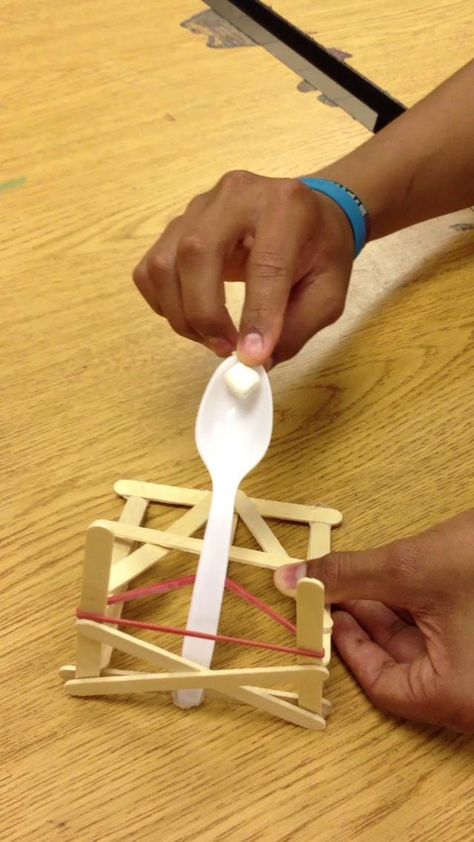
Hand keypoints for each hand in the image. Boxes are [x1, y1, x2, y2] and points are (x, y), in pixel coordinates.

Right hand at [133, 171, 353, 365]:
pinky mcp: (176, 225)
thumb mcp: (328, 294)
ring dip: (181, 314)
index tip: (251, 357)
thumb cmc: (320, 252)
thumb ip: (296, 329)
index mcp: (286, 206)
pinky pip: (150, 269)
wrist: (307, 215)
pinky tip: (191, 317)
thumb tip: (253, 361)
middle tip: (224, 348)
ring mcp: (199, 206)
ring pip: (165, 263)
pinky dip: (163, 303)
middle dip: (204, 313)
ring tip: (211, 338)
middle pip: (197, 252)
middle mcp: (236, 195)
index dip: (257, 315)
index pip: (265, 264)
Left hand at [274, 510, 473, 732]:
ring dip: (389, 613)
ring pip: (424, 648)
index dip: (346, 646)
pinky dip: (417, 610)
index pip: (384, 687)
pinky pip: (446, 635)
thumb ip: (346, 576)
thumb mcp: (411, 568)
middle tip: (333, 591)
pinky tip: (396, 580)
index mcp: (460, 697)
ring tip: (360, 579)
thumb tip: (292, 578)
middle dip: (366, 622)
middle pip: (403, 667)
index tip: (323, 614)